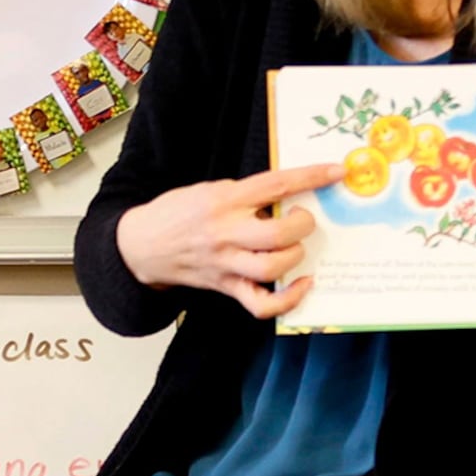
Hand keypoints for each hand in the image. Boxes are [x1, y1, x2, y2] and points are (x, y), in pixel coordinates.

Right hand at [112, 161, 346, 319]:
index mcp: (223, 200)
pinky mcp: (225, 286)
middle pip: (279, 232)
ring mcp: (225, 263)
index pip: (275, 185)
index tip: (336, 172)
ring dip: (295, 255)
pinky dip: (288, 299)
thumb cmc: (176, 213)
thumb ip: (244, 194)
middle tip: (304, 219)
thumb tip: (288, 195)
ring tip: (295, 246)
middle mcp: (225, 232)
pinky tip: (300, 284)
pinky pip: (261, 303)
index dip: (311, 177)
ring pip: (272, 266)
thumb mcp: (208, 190)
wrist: (140, 246)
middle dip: (304, 225)